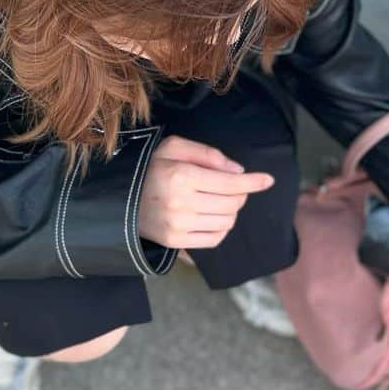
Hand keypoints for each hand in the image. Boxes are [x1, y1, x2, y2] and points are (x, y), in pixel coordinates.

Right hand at [138, 136, 274, 249]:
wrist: (120, 198)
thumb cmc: (151, 169)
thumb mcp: (173, 148)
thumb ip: (207, 154)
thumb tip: (238, 170)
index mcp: (181, 175)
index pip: (230, 182)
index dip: (253, 182)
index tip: (268, 180)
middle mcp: (181, 202)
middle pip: (232, 203)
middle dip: (241, 194)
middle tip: (234, 188)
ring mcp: (178, 225)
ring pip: (227, 221)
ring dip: (232, 211)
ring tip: (221, 201)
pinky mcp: (176, 241)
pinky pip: (215, 238)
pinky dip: (222, 227)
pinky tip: (215, 217)